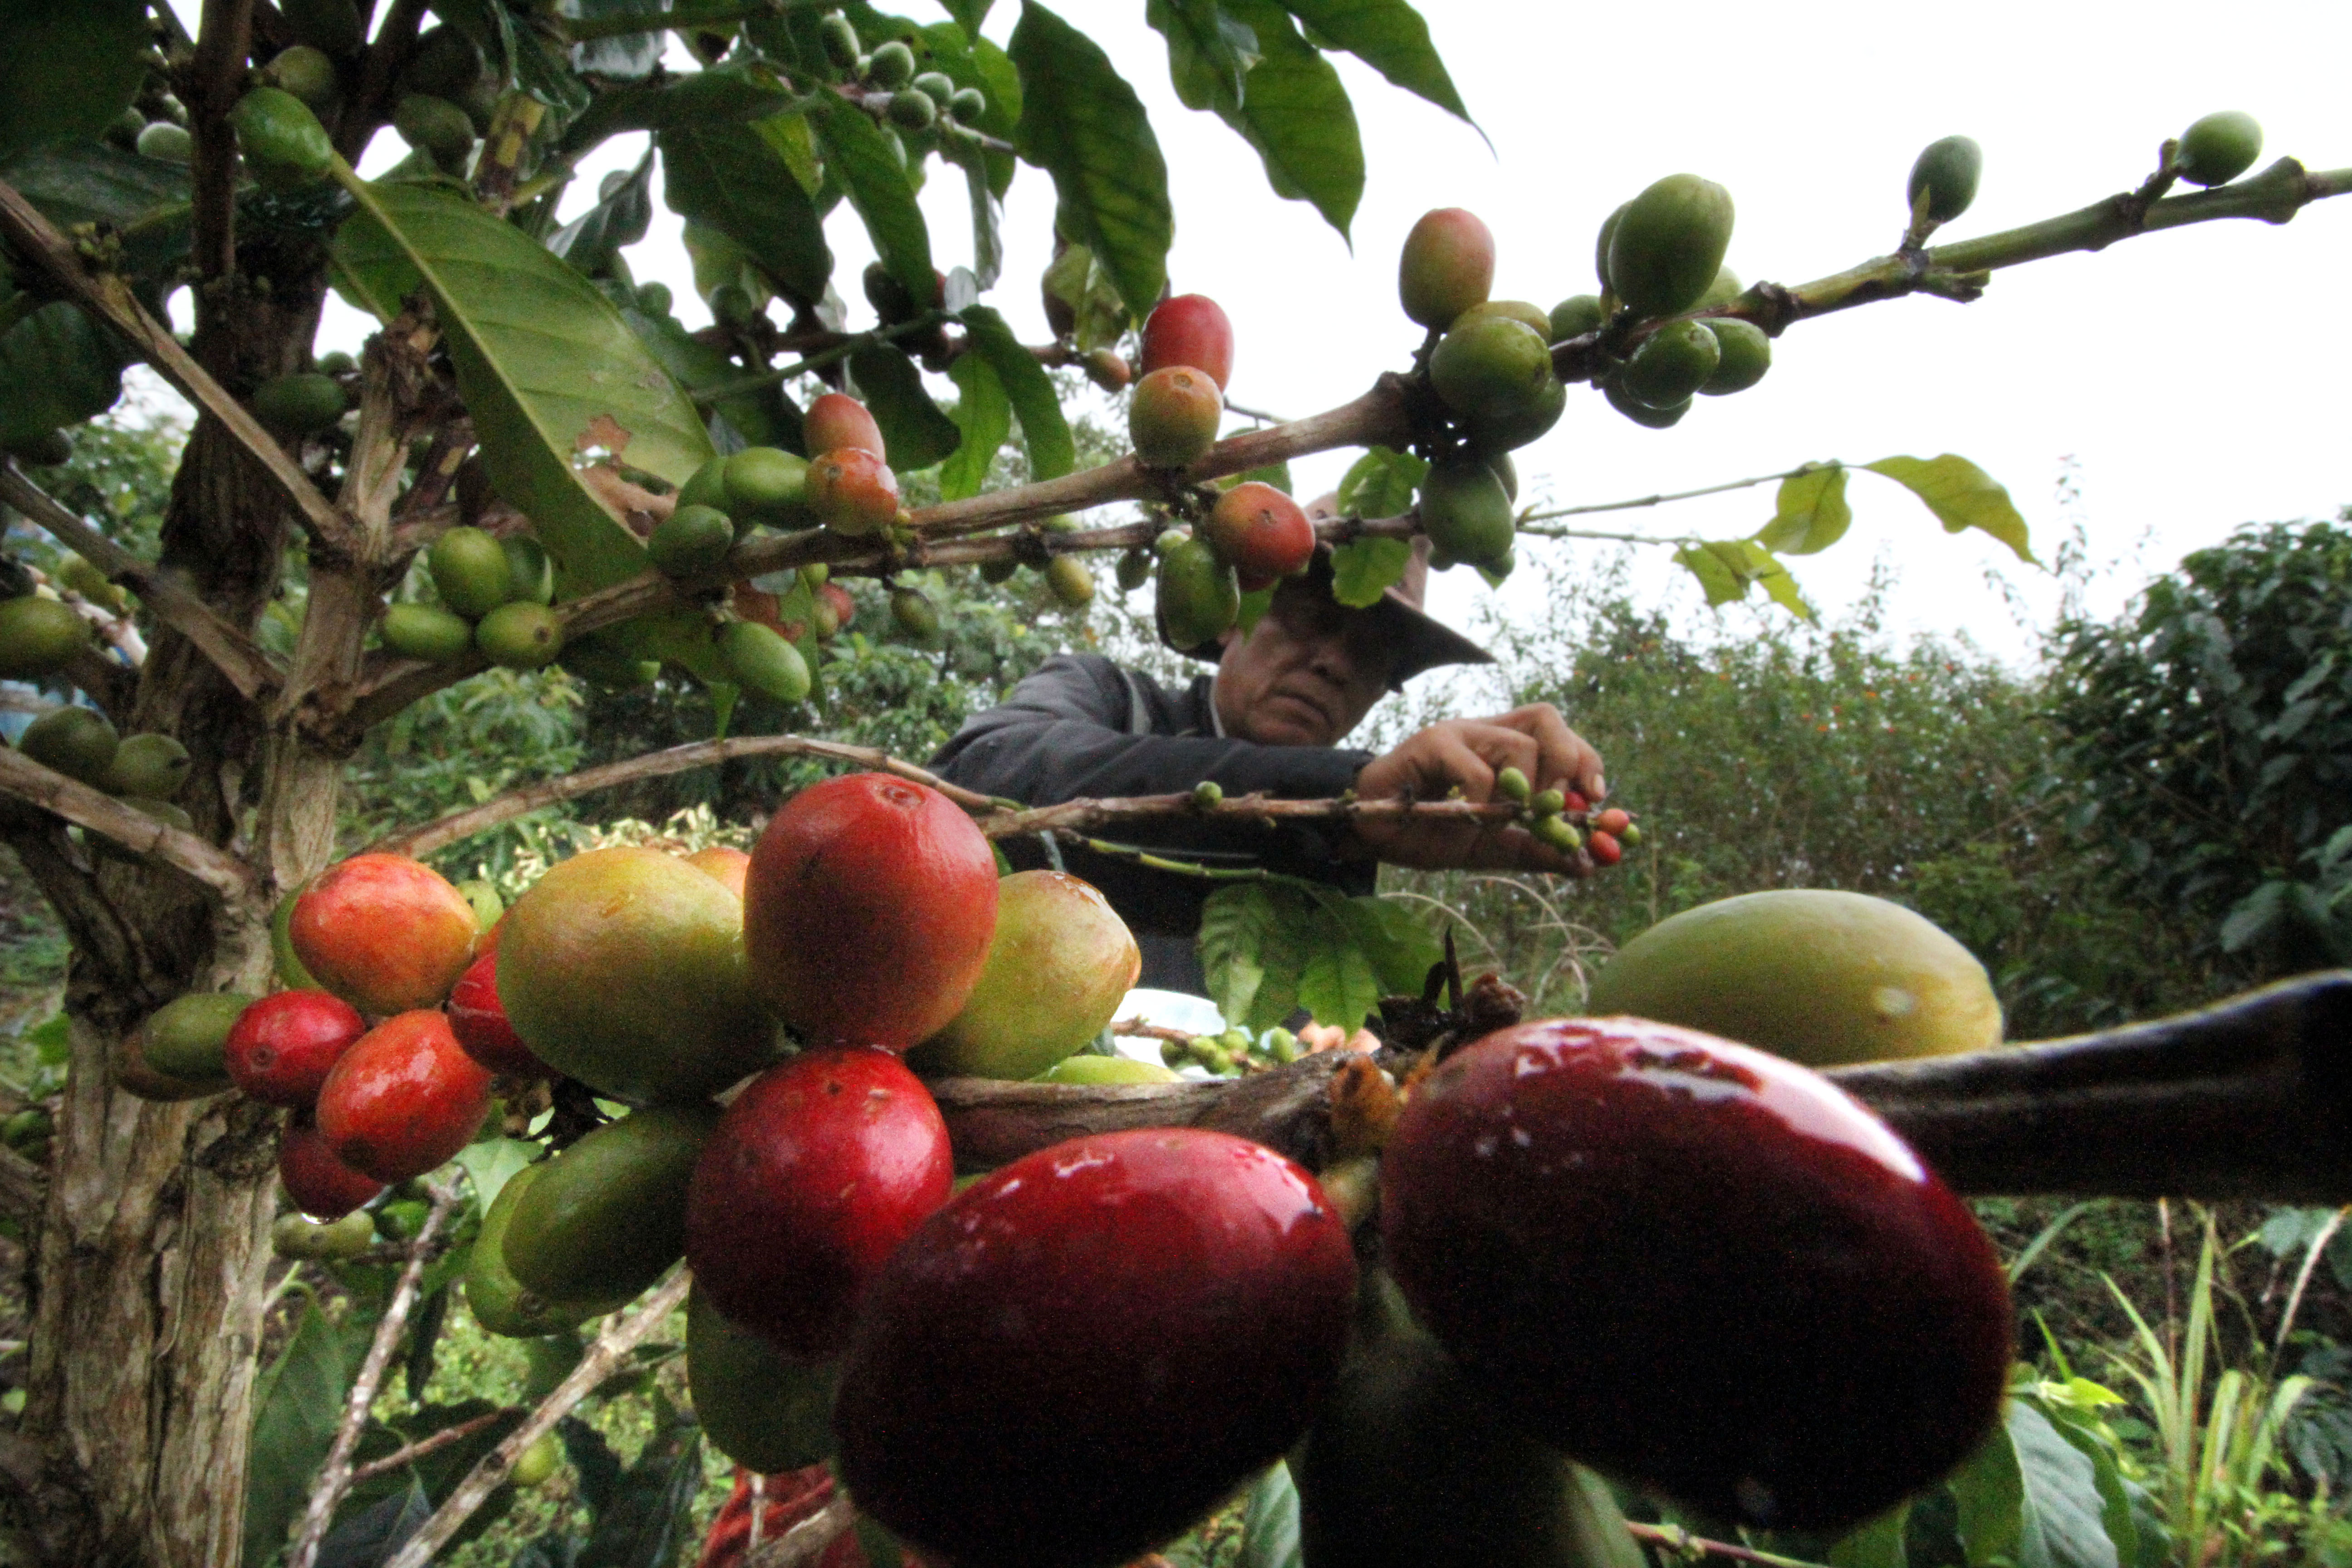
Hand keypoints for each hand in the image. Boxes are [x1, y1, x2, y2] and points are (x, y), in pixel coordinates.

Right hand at [1348, 706, 1605, 871]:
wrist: (1373, 835)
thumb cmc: (1430, 832)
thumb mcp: (1493, 846)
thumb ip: (1536, 849)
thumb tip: (1588, 865)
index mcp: (1505, 748)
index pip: (1560, 735)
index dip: (1585, 761)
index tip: (1596, 800)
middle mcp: (1486, 731)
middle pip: (1547, 718)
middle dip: (1568, 763)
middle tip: (1558, 807)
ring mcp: (1459, 732)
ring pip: (1520, 743)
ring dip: (1525, 790)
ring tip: (1505, 818)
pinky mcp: (1431, 743)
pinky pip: (1477, 768)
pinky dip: (1484, 800)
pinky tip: (1467, 817)